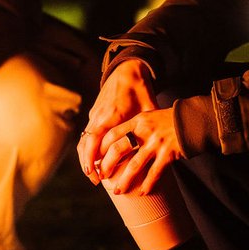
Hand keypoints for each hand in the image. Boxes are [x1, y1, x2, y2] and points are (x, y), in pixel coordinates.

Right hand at [77, 59, 154, 183]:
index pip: (96, 139)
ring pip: (84, 139)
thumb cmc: (140, 88)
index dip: (93, 158)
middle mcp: (100, 115)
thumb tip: (165, 145)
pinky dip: (87, 147)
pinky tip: (95, 159)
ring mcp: (95, 113)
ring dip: (86, 157)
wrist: (127, 69)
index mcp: (112, 114)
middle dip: (88, 163)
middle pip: (86, 143)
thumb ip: (150, 126)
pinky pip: (87, 133)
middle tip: (95, 180)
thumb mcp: (148, 106)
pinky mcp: (94, 113)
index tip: (97, 174)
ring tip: (93, 173)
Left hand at [95, 105, 183, 195]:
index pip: (111, 134)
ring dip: (125, 180)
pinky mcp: (168, 154)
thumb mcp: (148, 117)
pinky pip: (154, 172)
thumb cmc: (167, 121)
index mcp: (136, 121)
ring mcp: (156, 143)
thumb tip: (115, 143)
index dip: (101, 148)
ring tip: (118, 191)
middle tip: (102, 176)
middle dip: (107, 166)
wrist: (192, 120)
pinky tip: (142, 193)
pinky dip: (147, 184)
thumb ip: (133, 127)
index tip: (95, 159)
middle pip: (118, 150)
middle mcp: (144, 131)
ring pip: (134, 165)